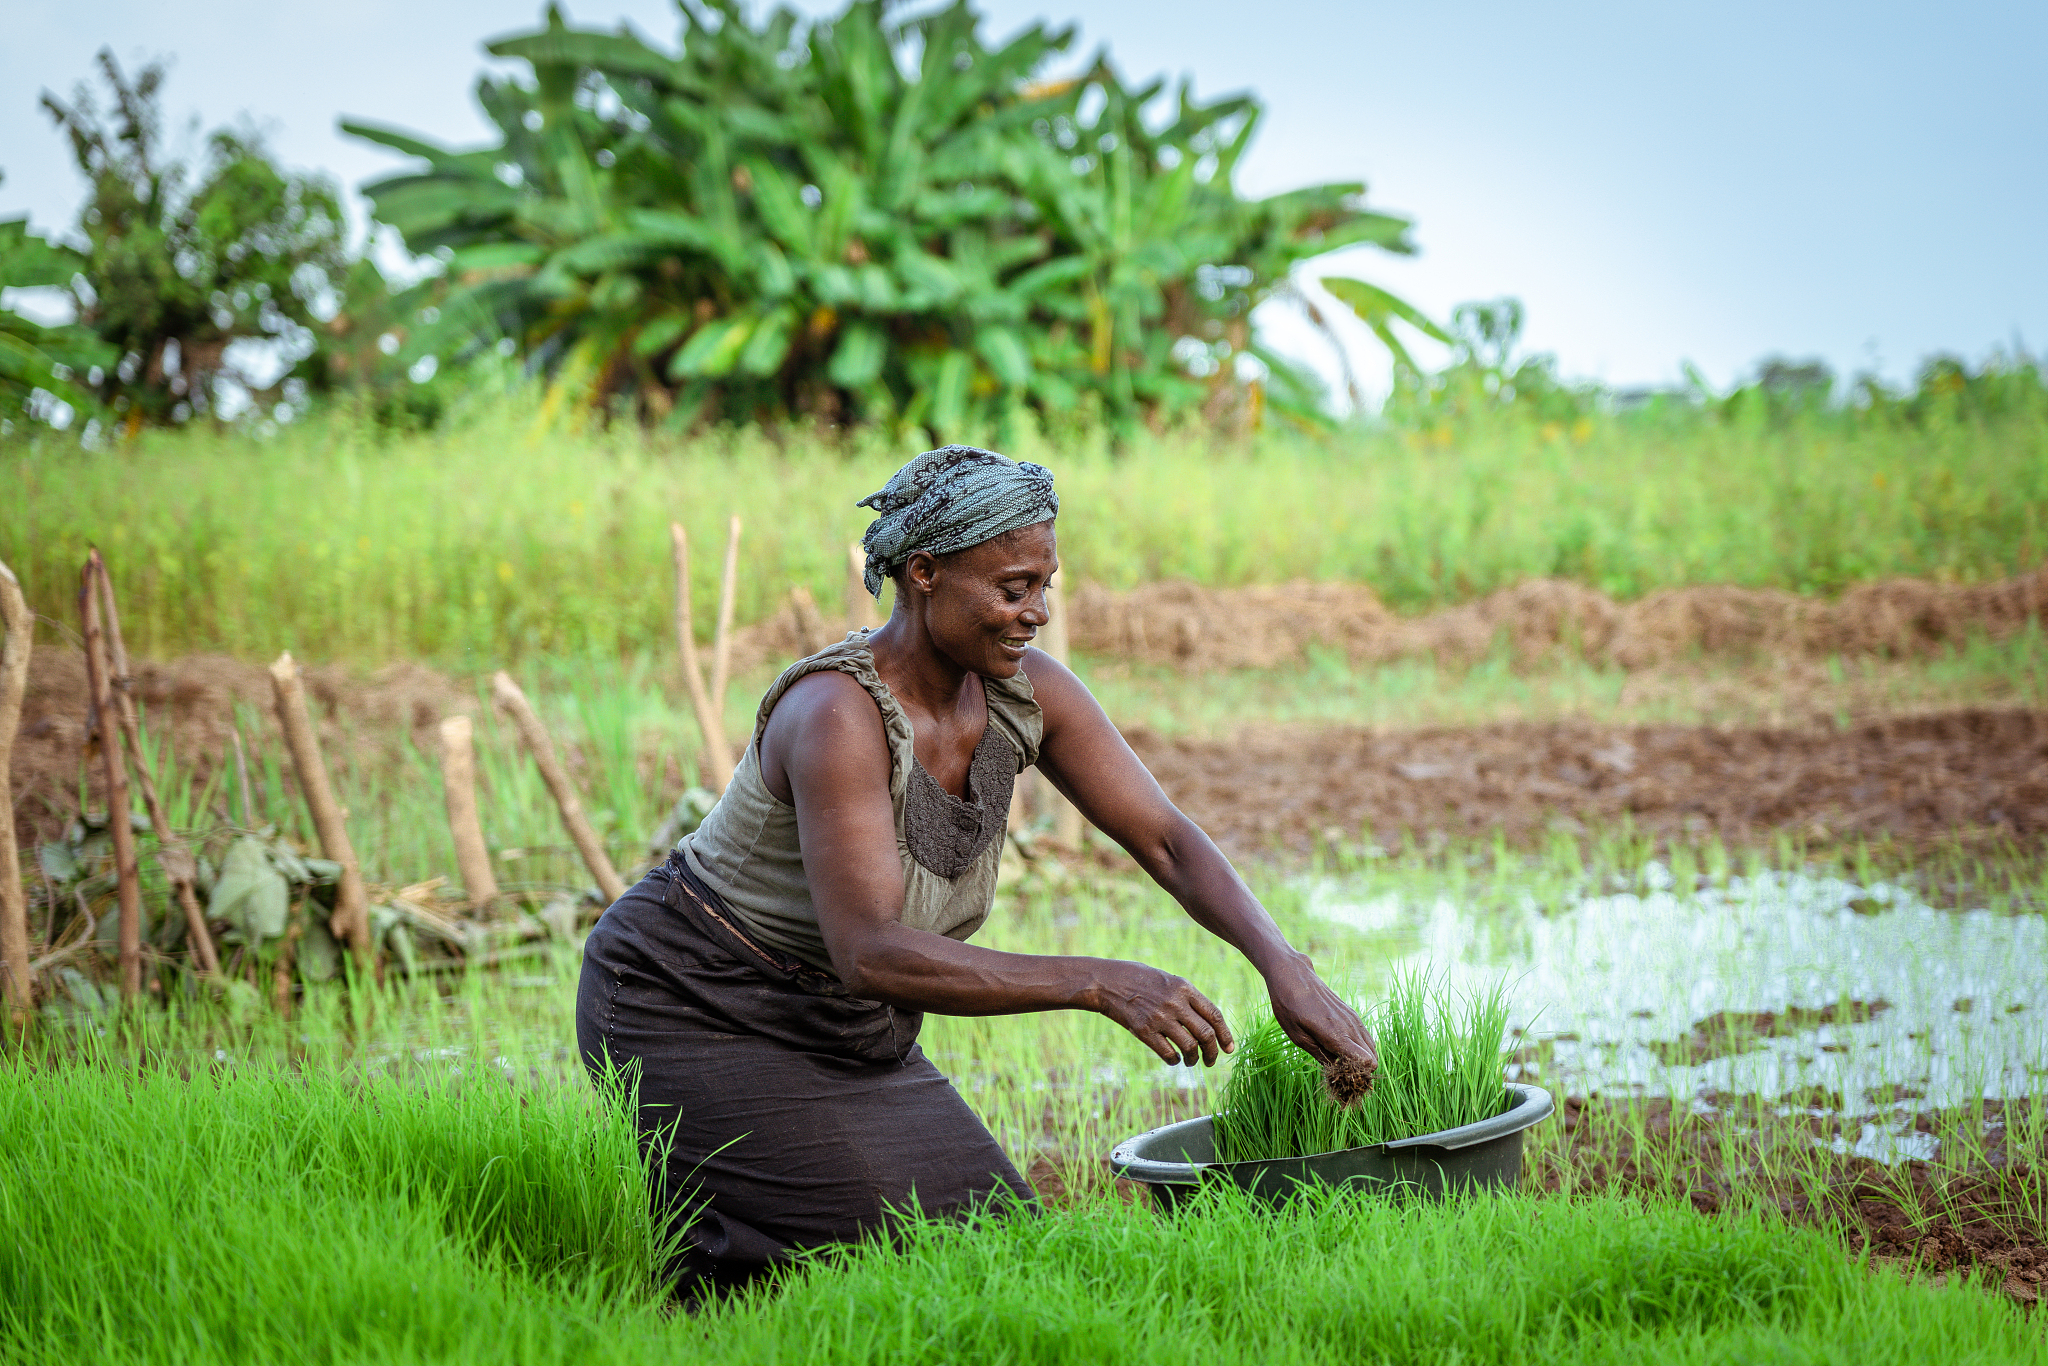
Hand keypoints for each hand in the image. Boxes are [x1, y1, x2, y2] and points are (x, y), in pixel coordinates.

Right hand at [1091, 961, 1234, 1066]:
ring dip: (1193, 1059)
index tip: (1229, 1048)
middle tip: (1211, 1061)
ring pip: (1190, 1046)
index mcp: (1185, 988)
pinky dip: (1174, 1060)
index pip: (1214, 1015)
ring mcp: (1160, 1017)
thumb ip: (1187, 998)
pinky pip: (1168, 1053)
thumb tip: (1207, 1022)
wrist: (1107, 982)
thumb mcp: (1168, 980)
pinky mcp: (1144, 1031)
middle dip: (1213, 1052)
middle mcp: (1175, 1003)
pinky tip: (1173, 1060)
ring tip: (1190, 1061)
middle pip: (1206, 1034)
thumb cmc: (1139, 980)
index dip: (1225, 1035)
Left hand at [1267, 957, 1377, 1073]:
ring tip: (1340, 1063)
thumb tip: (1336, 1072)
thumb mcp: (1297, 1036)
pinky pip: (1365, 1037)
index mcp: (1335, 1033)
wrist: (1293, 975)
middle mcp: (1349, 1026)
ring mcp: (1353, 1018)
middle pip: (1371, 1058)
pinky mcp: (1352, 1014)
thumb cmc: (1289, 1005)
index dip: (1355, 1075)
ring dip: (1361, 1060)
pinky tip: (1343, 1050)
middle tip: (1340, 1074)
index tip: (1340, 1079)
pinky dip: (1360, 1048)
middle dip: (1359, 1071)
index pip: (1365, 1060)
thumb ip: (1320, 1054)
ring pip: (1371, 1048)